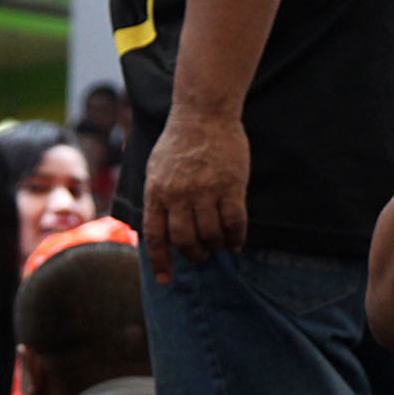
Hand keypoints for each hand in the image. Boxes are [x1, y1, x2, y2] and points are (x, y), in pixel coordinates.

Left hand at [142, 109, 249, 285]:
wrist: (203, 114)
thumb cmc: (180, 142)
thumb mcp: (156, 169)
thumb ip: (158, 197)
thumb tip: (161, 229)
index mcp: (156, 191)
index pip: (155, 236)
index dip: (160, 262)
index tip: (166, 280)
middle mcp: (178, 194)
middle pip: (185, 240)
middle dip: (195, 254)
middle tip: (203, 255)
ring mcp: (205, 190)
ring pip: (211, 234)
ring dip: (217, 245)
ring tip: (221, 244)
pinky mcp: (230, 186)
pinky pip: (235, 223)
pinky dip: (237, 237)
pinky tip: (238, 241)